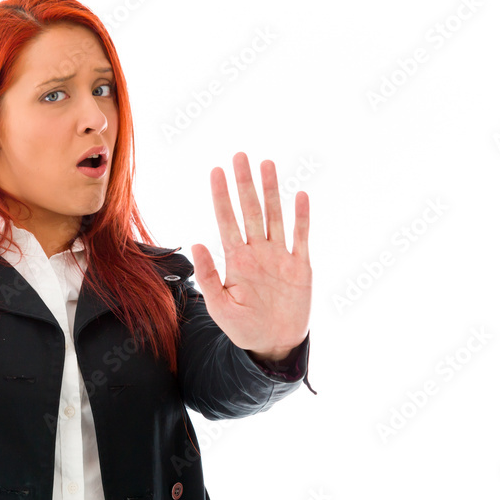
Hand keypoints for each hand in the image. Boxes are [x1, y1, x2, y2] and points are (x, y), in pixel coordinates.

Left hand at [189, 152, 310, 362]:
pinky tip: (300, 195)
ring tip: (267, 164)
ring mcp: (280, 256)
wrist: (274, 344)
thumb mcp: (219, 306)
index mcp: (236, 259)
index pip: (227, 220)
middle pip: (251, 210)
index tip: (216, 170)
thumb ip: (209, 275)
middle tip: (240, 155)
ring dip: (271, 191)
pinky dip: (301, 217)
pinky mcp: (300, 266)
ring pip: (275, 216)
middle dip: (245, 183)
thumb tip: (197, 242)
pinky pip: (301, 237)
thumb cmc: (243, 327)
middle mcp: (257, 251)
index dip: (221, 195)